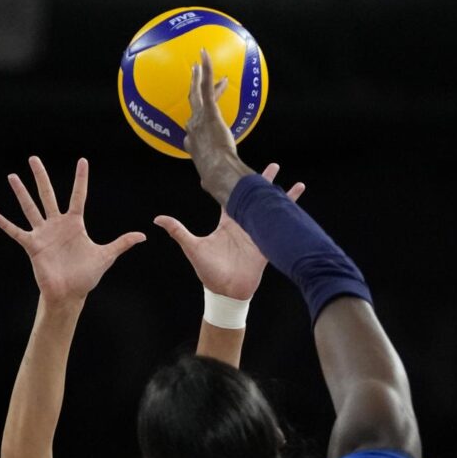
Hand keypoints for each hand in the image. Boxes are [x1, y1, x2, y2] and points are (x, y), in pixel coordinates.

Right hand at [0, 156, 145, 304]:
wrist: (70, 293)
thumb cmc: (86, 275)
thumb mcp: (106, 256)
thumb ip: (122, 243)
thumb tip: (143, 236)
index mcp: (75, 224)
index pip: (79, 196)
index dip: (81, 179)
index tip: (82, 160)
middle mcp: (57, 225)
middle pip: (48, 195)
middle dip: (42, 177)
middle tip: (34, 158)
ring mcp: (44, 234)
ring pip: (30, 208)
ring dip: (21, 193)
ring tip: (12, 177)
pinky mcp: (33, 246)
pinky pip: (17, 232)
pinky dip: (5, 224)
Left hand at [153, 163, 305, 300]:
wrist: (226, 291)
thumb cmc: (208, 271)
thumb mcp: (192, 247)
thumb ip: (178, 231)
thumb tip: (157, 218)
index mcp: (227, 222)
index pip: (233, 196)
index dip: (236, 182)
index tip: (240, 167)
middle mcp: (244, 224)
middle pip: (255, 198)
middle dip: (264, 182)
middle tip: (274, 166)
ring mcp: (258, 233)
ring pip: (271, 210)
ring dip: (282, 197)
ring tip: (296, 183)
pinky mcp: (268, 244)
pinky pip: (281, 228)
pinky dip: (290, 216)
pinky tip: (299, 209)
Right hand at [184, 49, 255, 206]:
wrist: (218, 174)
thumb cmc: (218, 182)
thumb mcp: (213, 181)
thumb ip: (212, 181)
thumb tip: (213, 189)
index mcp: (193, 146)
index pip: (193, 129)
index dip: (196, 122)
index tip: (203, 117)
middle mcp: (192, 130)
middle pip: (192, 106)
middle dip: (192, 91)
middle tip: (193, 79)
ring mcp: (199, 120)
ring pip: (196, 92)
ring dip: (197, 76)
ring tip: (198, 63)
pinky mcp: (209, 112)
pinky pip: (205, 86)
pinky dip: (205, 69)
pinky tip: (204, 55)